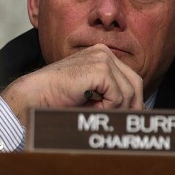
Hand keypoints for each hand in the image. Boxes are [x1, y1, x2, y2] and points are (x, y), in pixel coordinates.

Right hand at [0, 44, 143, 125]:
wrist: (36, 95)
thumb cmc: (58, 97)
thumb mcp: (90, 93)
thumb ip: (110, 94)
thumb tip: (138, 109)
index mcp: (101, 54)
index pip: (130, 78)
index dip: (132, 100)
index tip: (129, 117)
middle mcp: (103, 52)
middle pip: (135, 83)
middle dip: (132, 105)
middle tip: (125, 122)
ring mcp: (102, 58)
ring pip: (128, 92)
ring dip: (116, 109)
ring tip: (97, 113)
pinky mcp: (100, 69)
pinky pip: (118, 96)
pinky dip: (108, 107)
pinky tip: (91, 107)